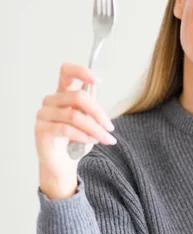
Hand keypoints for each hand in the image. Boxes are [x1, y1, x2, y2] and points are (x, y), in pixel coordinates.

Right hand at [34, 63, 115, 189]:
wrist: (63, 162)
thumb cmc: (76, 138)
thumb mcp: (88, 118)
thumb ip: (90, 103)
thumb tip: (95, 86)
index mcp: (62, 93)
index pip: (66, 72)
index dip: (81, 72)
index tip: (98, 81)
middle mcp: (51, 101)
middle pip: (78, 96)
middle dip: (99, 113)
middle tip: (110, 127)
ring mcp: (43, 114)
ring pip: (74, 116)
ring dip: (95, 129)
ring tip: (106, 138)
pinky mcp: (41, 130)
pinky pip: (66, 129)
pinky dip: (83, 135)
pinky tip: (91, 141)